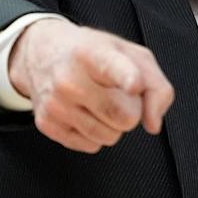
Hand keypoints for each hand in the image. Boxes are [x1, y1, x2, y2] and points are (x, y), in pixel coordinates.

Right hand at [9, 18, 173, 153]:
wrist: (41, 53)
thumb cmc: (91, 54)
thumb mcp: (130, 54)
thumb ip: (156, 86)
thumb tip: (153, 123)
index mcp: (91, 52)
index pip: (113, 68)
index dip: (128, 78)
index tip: (134, 85)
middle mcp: (69, 77)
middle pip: (125, 116)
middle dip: (131, 110)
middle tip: (116, 93)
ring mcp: (55, 103)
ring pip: (109, 136)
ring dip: (112, 124)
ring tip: (97, 101)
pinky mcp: (46, 123)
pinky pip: (91, 146)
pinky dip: (93, 133)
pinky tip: (82, 111)